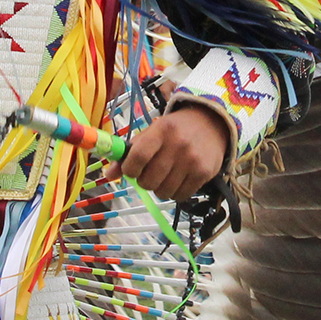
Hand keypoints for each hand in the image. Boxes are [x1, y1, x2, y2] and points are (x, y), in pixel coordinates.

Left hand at [106, 104, 229, 202]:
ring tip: (163, 178)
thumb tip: (109, 176)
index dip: (129, 169)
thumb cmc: (175, 129)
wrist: (211, 123)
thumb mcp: (151, 132)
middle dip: (143, 182)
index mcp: (161, 130)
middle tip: (147, 175)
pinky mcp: (204, 174)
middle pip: (149, 180)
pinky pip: (181, 196)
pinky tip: (176, 181)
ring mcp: (192, 161)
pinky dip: (174, 193)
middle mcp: (177, 145)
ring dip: (158, 189)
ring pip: (164, 192)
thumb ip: (129, 152)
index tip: (130, 170)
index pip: (138, 156)